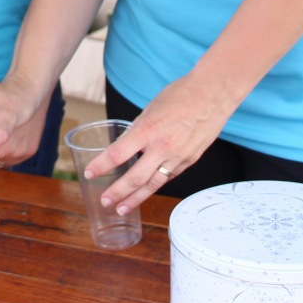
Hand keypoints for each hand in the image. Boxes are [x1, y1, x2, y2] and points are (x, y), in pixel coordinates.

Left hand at [90, 73, 237, 212]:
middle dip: (117, 192)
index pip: (117, 154)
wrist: (213, 93)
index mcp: (148, 129)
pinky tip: (146, 192)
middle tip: (105, 201)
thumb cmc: (181, 94)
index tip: (89, 173)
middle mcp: (162, 147)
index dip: (101, 166)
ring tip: (123, 209)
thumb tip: (125, 144)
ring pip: (153, 184)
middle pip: (135, 178)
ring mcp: (178, 156)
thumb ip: (138, 129)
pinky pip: (169, 176)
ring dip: (136, 199)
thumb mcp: (150, 107)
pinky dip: (156, 185)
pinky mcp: (190, 160)